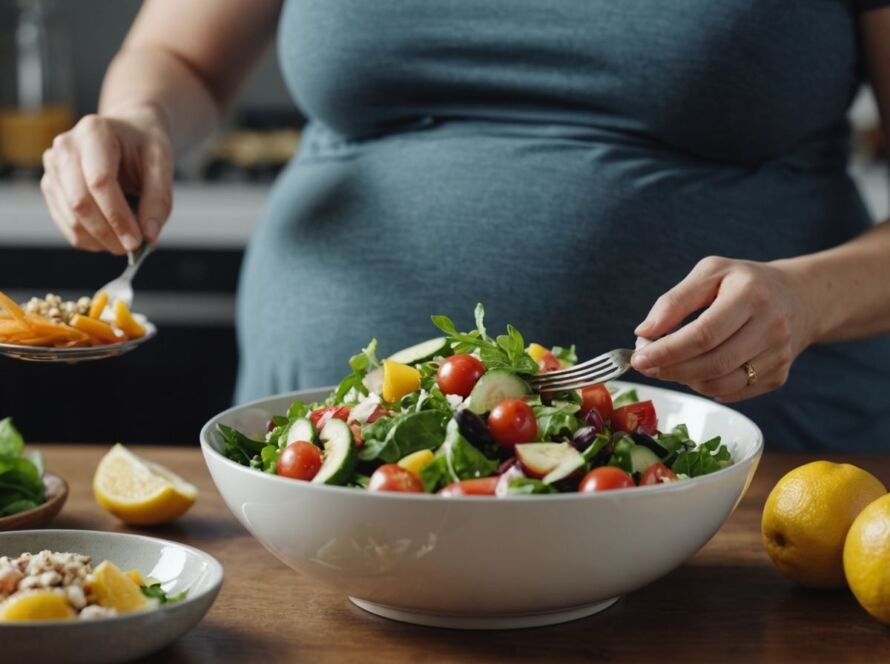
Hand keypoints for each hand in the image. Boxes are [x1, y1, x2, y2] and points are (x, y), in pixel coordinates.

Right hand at [40, 108, 172, 253]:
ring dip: (100, 239)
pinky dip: (89, 239)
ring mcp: (53, 167)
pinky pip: (65, 223)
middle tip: (133, 248)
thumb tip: (149, 237)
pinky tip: (110, 238)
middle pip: (80, 201)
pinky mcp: (51, 186)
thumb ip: (159, 200)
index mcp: (95, 133)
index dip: (118, 217)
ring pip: (71, 216)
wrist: (127, 133)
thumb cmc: (144, 146)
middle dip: (108, 232)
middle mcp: (66, 147)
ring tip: (126, 242)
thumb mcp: (162, 165)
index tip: (137, 241)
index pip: (99, 182)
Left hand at [630, 256, 815, 401]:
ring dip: (686, 380)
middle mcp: (771, 326)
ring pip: (721, 384)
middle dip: (671, 369)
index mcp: (751, 294)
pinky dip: (706, 387)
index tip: (639, 356)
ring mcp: (778, 355)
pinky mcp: (779, 376)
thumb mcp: (710, 273)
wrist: (799, 298)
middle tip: (646, 365)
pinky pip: (732, 393)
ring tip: (671, 365)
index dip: (667, 350)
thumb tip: (644, 332)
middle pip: (712, 363)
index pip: (703, 334)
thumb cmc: (746, 283)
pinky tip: (697, 370)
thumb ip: (674, 300)